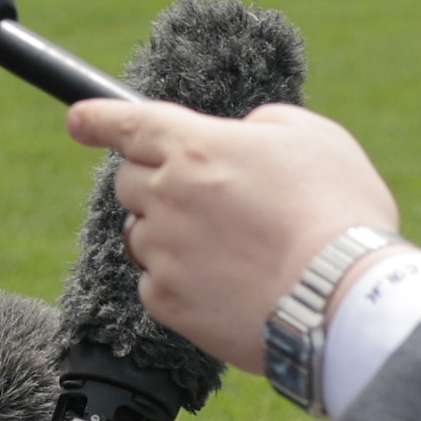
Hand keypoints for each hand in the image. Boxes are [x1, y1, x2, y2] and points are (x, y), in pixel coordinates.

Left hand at [59, 97, 402, 375]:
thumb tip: (241, 135)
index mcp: (197, 146)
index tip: (78, 121)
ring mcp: (163, 251)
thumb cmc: (339, 212)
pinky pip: (155, 283)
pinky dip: (181, 281)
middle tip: (208, 201)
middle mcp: (167, 194)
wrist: (342, 299)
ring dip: (171, 235)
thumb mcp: (314, 136)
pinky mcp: (167, 302)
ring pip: (141, 234)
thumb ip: (263, 124)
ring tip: (232, 250)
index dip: (97, 119)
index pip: (130, 123)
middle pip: (129, 181)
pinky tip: (227, 285)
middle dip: (157, 183)